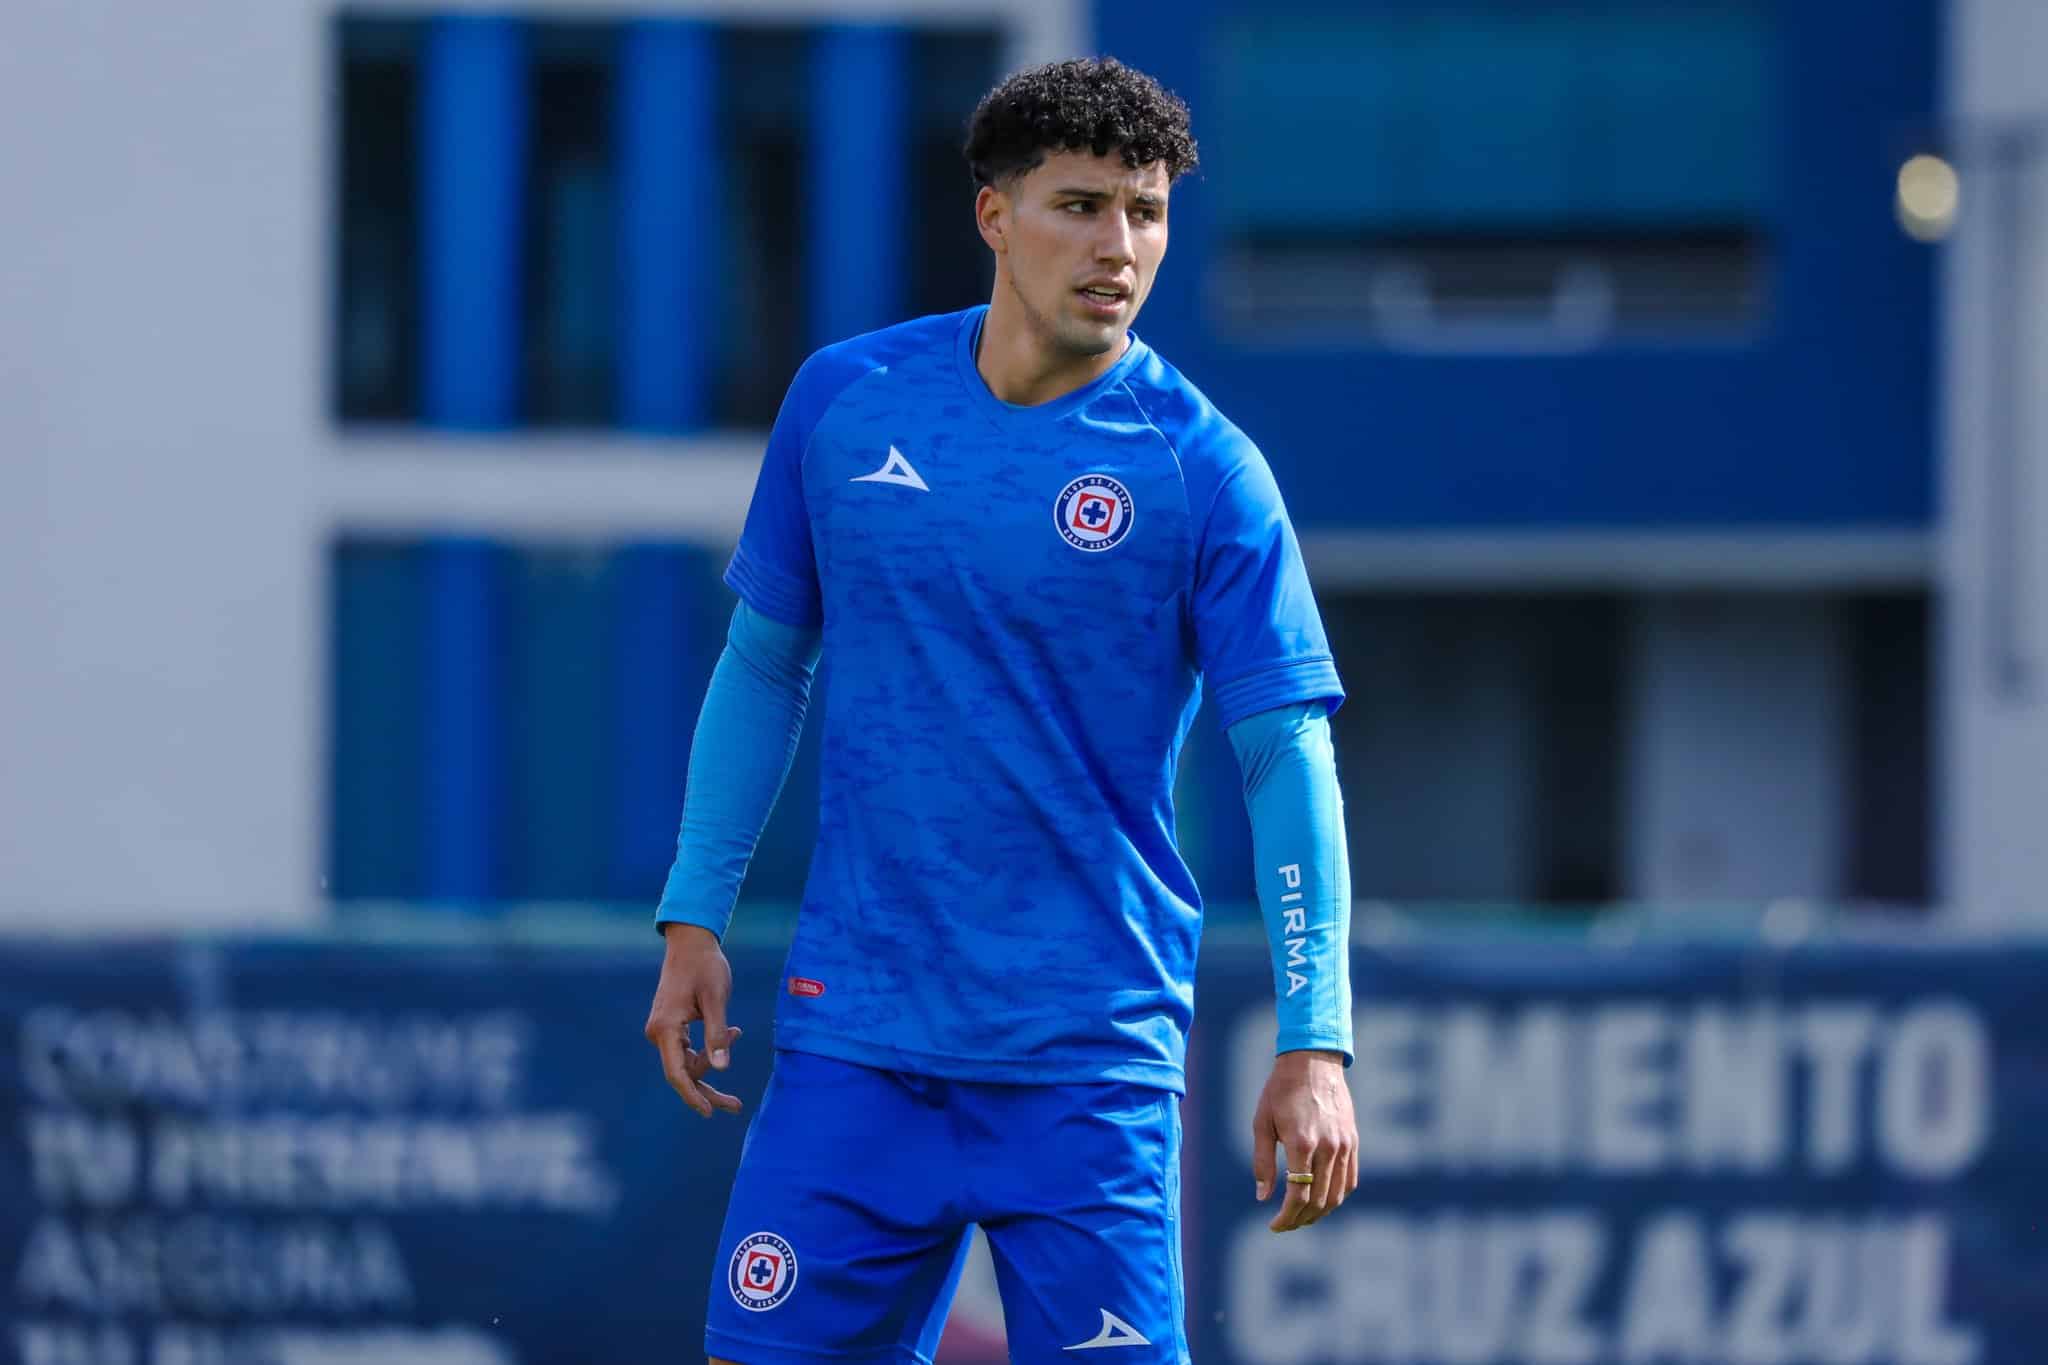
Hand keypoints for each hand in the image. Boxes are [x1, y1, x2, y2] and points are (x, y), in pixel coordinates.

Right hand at [643, 923, 743, 1117]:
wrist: (691, 942)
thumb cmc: (705, 966)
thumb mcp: (716, 999)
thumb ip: (718, 1034)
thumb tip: (723, 1068)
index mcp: (666, 1028)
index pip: (677, 1073)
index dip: (691, 1096)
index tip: (707, 1113)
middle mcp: (658, 1032)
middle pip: (682, 1073)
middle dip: (708, 1088)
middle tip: (736, 1105)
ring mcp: (662, 1030)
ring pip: (686, 1063)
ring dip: (712, 1059)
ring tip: (736, 1032)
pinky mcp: (670, 1027)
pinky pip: (687, 1049)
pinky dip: (708, 1048)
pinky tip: (731, 1032)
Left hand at [1251, 1049, 1356, 1231]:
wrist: (1312, 1062)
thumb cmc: (1280, 1091)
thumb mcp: (1262, 1123)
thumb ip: (1263, 1162)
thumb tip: (1263, 1197)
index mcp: (1302, 1144)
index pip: (1298, 1196)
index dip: (1286, 1217)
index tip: (1274, 1225)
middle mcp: (1327, 1148)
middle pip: (1318, 1200)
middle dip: (1301, 1220)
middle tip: (1285, 1225)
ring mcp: (1344, 1145)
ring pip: (1337, 1195)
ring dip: (1319, 1213)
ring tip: (1302, 1218)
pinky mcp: (1353, 1141)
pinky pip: (1350, 1179)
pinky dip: (1338, 1196)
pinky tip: (1322, 1200)